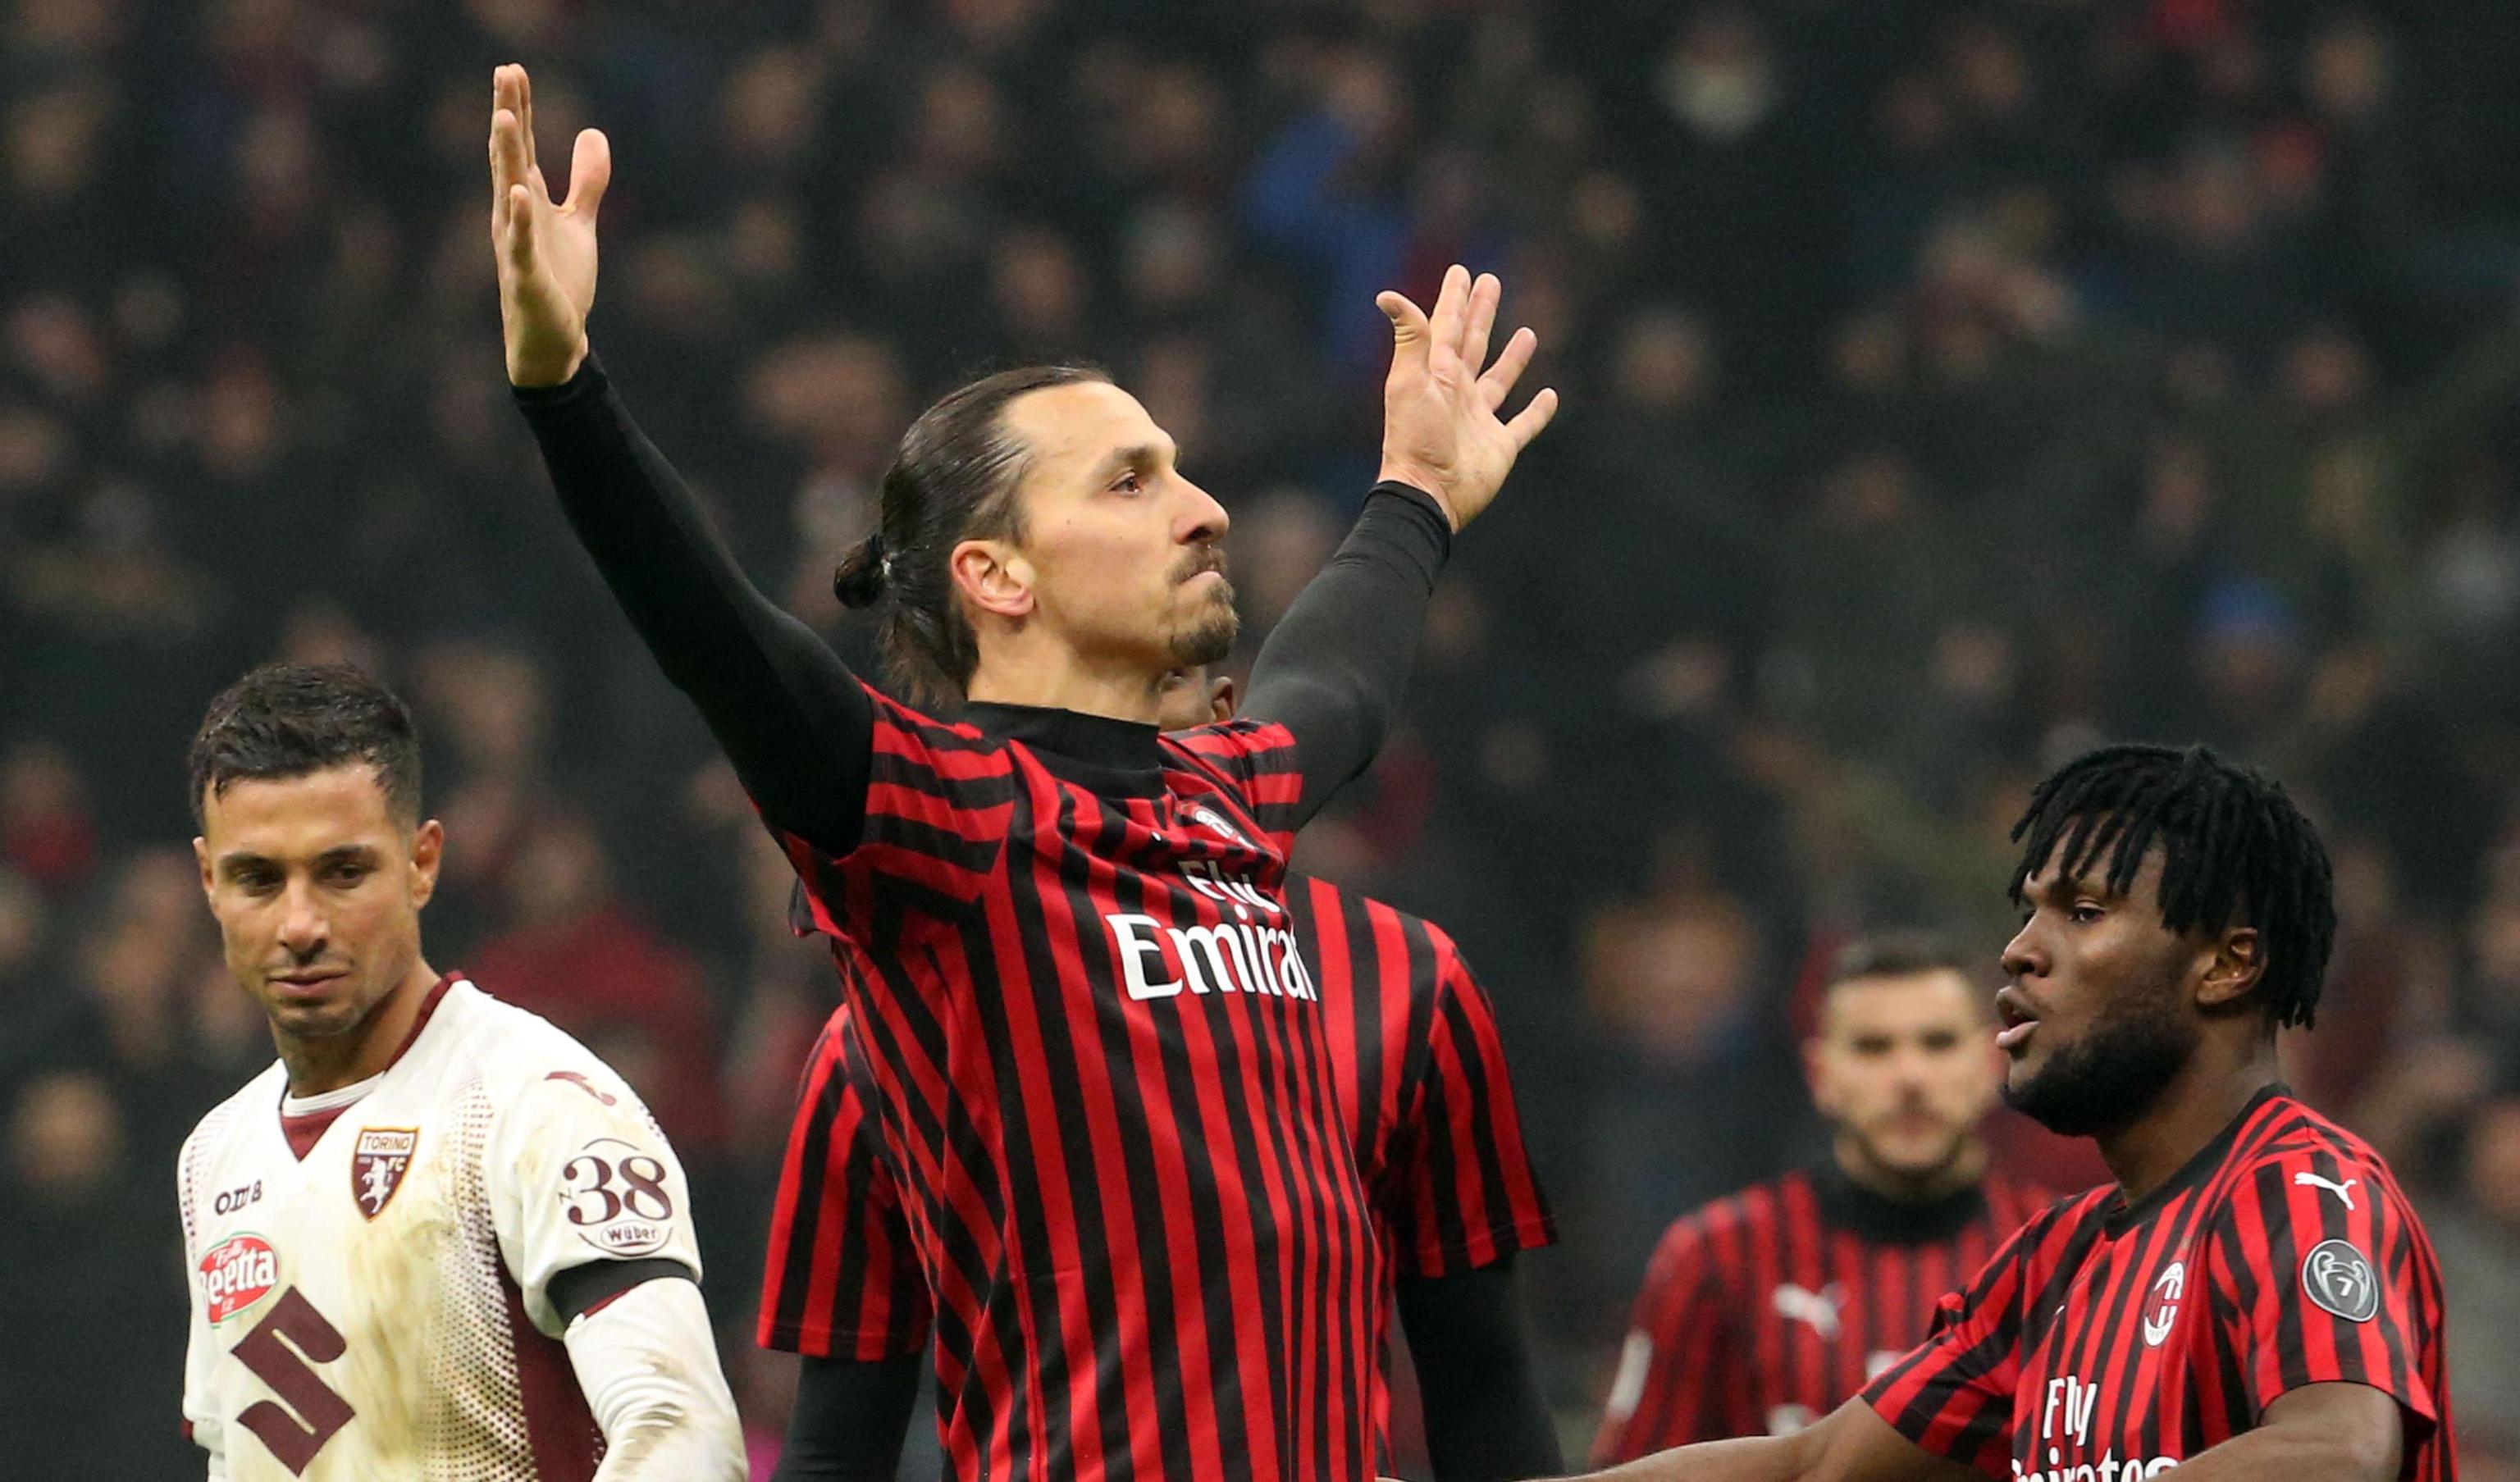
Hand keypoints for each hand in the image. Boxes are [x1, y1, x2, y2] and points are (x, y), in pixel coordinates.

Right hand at [488, 63, 610, 386]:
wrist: (553, 341)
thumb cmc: (560, 281)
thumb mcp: (579, 223)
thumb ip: (586, 180)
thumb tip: (593, 132)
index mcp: (526, 200)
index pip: (523, 146)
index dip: (521, 108)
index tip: (513, 68)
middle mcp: (514, 216)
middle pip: (511, 157)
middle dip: (509, 115)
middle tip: (505, 72)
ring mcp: (516, 244)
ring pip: (509, 191)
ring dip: (508, 155)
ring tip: (506, 116)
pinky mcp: (526, 276)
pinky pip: (521, 243)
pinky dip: (521, 218)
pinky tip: (521, 193)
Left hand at [1374, 265, 1558, 530]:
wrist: (1429, 492)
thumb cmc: (1416, 437)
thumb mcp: (1411, 381)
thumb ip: (1409, 338)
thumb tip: (1387, 294)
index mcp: (1437, 373)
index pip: (1447, 326)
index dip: (1454, 298)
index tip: (1461, 271)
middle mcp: (1459, 392)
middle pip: (1474, 343)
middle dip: (1482, 313)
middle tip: (1491, 282)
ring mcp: (1480, 419)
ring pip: (1500, 379)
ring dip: (1513, 358)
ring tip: (1528, 333)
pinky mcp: (1500, 445)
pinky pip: (1523, 424)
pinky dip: (1538, 412)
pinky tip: (1549, 395)